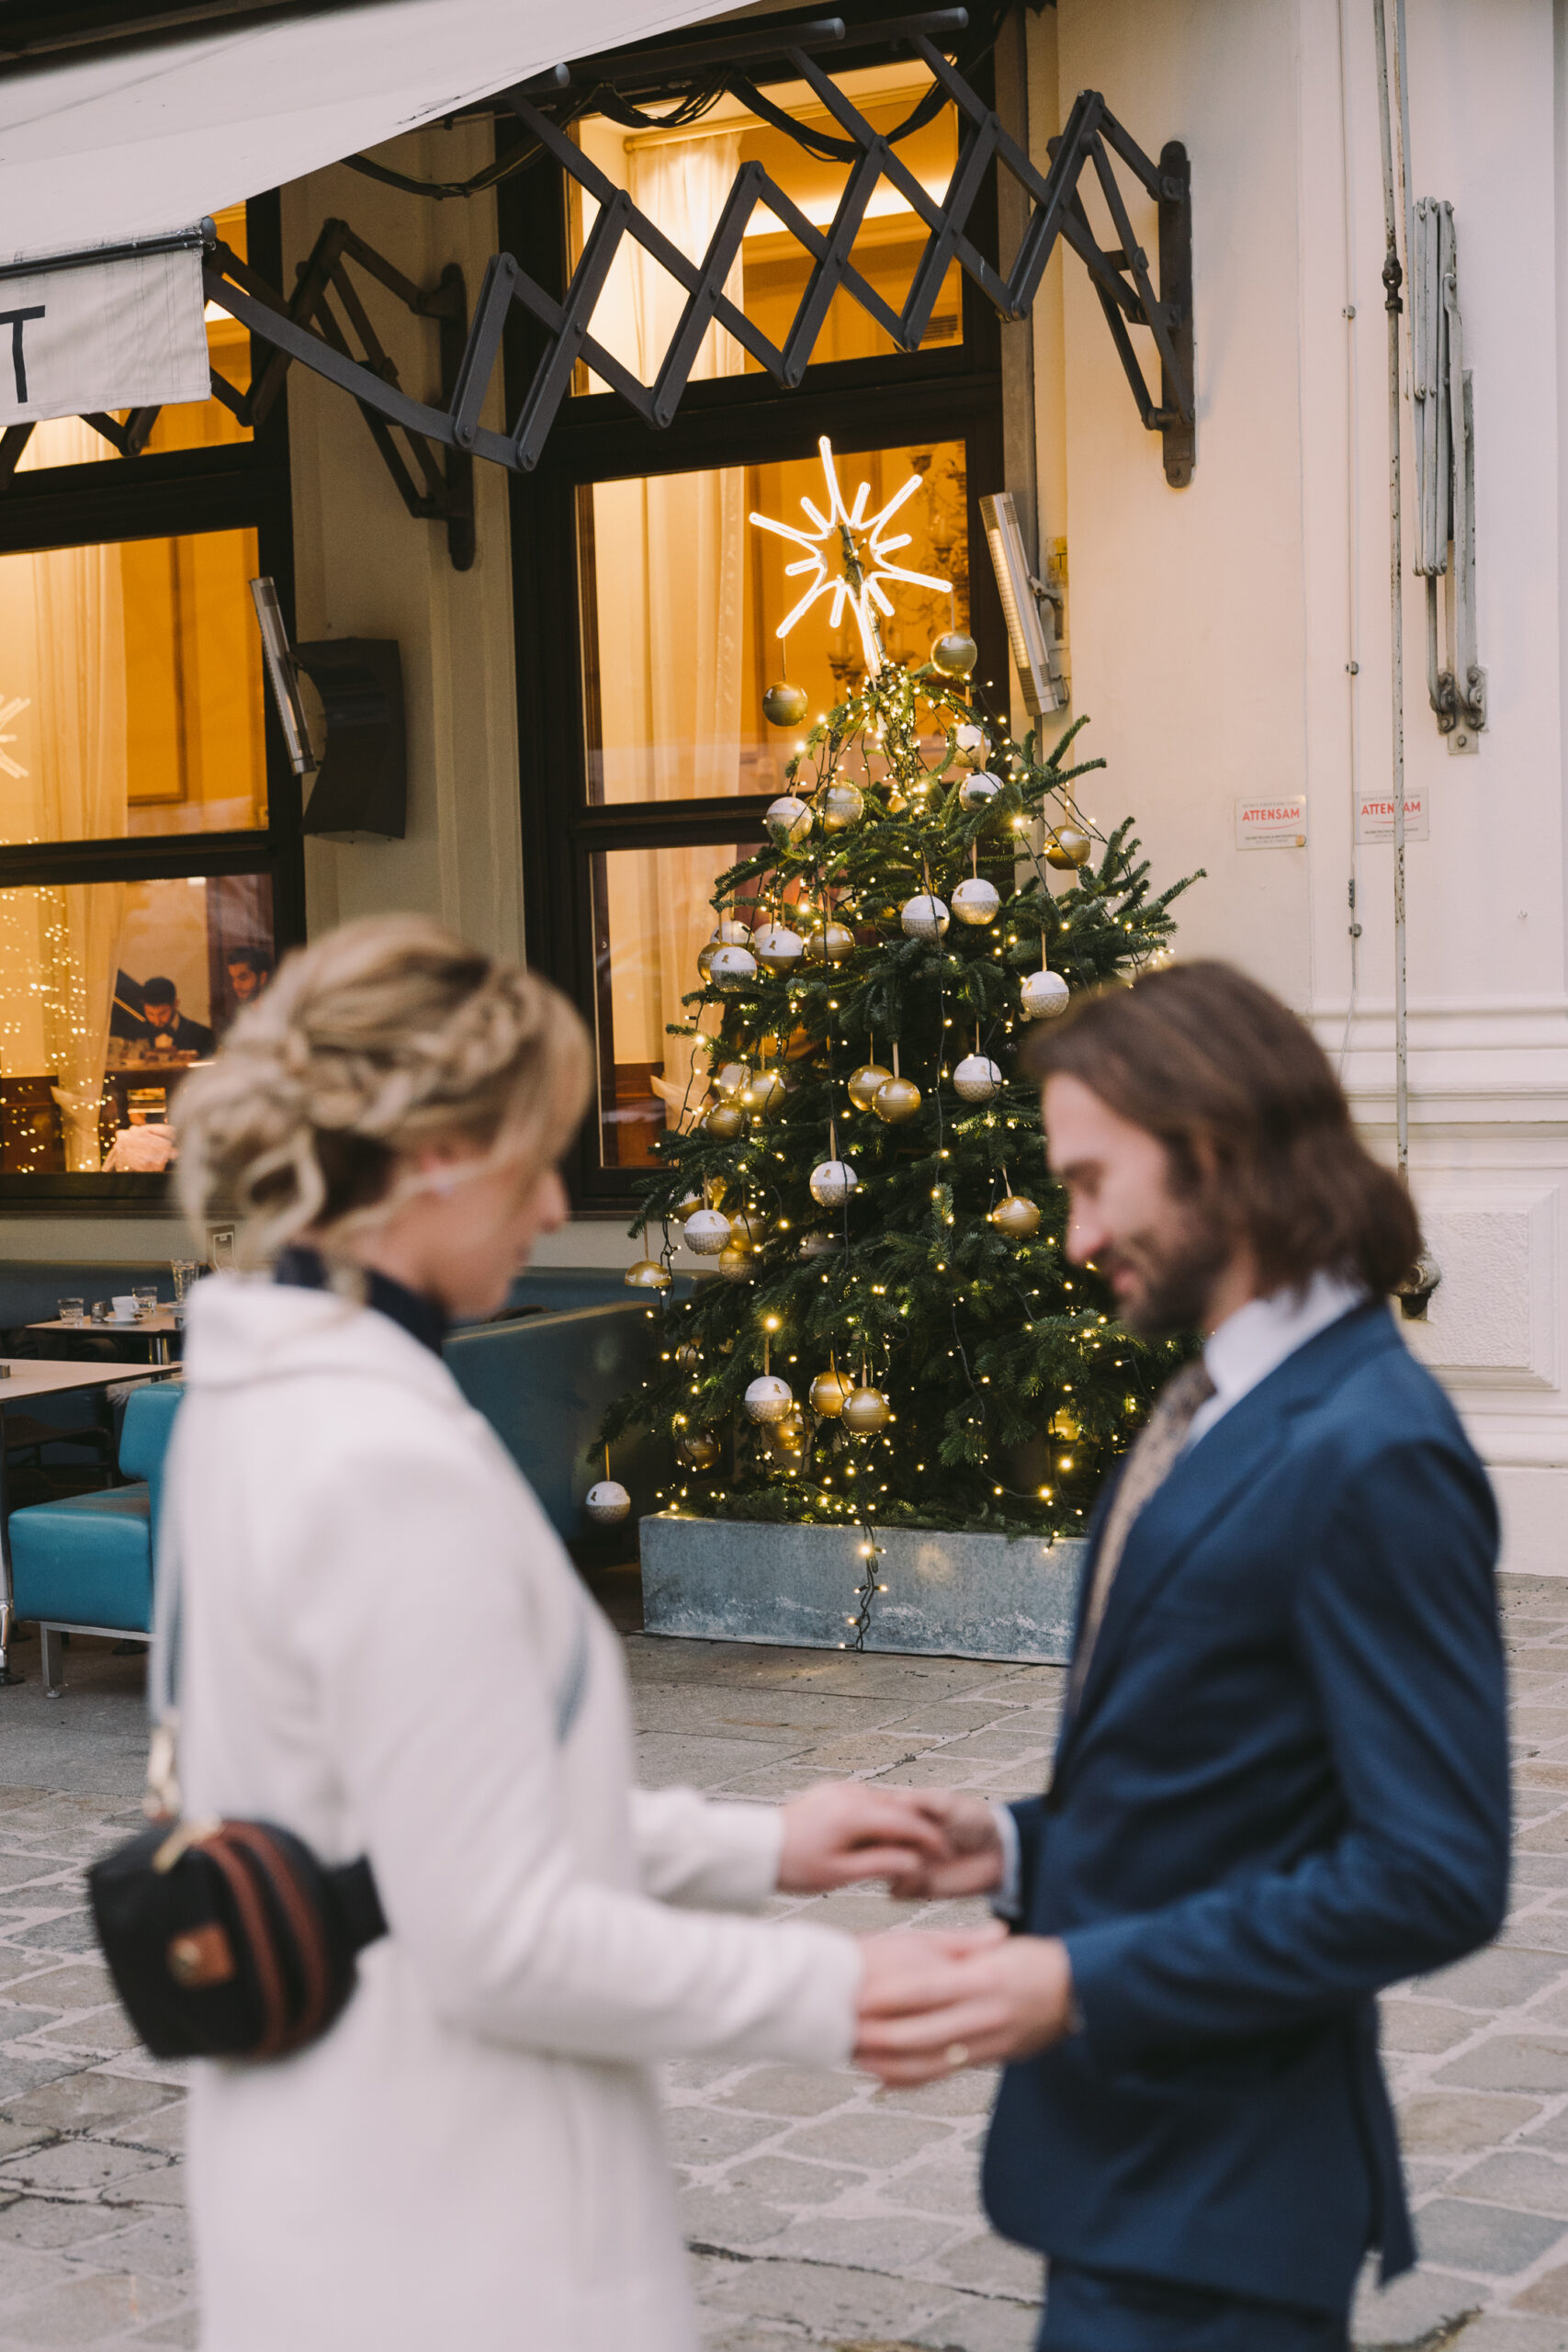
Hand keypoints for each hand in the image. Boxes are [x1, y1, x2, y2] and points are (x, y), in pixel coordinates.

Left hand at [777, 1781, 951, 1894]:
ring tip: (914, 1847)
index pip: (906, 1822)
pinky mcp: (832, 1791)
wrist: (759, 1847)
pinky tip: (884, 1835)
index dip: (930, 1838)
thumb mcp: (841, 1874)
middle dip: (920, 1828)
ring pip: (883, 1802)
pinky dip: (881, 1815)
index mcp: (855, 1813)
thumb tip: (915, 1863)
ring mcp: (840, 1788)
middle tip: (938, 1850)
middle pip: (898, 1808)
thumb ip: (882, 1865)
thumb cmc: (796, 1866)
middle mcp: (850, 1794)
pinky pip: (867, 1800)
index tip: (946, 1853)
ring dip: (901, 1821)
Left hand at [854, 1933, 1075, 2085]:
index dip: (890, 1994)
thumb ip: (961, 1947)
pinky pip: (942, 2076)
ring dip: (886, 2062)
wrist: (1080, 1997)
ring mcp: (986, 2044)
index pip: (928, 1989)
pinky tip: (881, 2078)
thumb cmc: (1035, 1963)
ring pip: (928, 2063)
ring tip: (853, 2054)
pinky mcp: (988, 2062)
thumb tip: (922, 1948)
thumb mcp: (999, 1947)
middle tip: (843, 2027)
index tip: (858, 1993)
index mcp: (982, 1979)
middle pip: (921, 2033)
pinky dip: (908, 2080)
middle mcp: (983, 2016)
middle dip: (878, 2034)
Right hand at [880, 1790, 1006, 1898]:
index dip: (876, 1819)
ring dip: (889, 1866)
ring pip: (878, 1869)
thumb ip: (923, 1800)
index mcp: (902, 1816)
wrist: (999, 1852)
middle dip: (879, 1845)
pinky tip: (920, 1876)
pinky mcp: (915, 1887)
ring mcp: (905, 1864)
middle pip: (869, 1845)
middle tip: (900, 1843)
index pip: (874, 1817)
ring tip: (915, 1860)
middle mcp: (899, 1841)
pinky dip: (902, 1885)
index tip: (890, 1821)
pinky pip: (896, 1891)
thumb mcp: (948, 1802)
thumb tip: (895, 1799)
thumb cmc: (974, 1820)